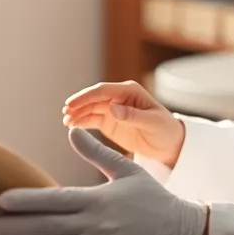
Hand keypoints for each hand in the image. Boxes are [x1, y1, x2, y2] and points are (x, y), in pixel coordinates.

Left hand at [0, 128, 207, 234]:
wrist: (184, 234)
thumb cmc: (154, 200)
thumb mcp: (128, 171)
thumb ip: (98, 152)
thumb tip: (73, 130)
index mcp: (97, 199)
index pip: (54, 199)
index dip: (26, 200)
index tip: (0, 200)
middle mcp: (94, 224)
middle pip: (45, 227)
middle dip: (12, 229)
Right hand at [62, 80, 184, 166]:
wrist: (168, 144)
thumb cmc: (165, 129)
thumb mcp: (152, 122)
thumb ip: (133, 115)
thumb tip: (113, 108)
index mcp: (130, 91)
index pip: (103, 90)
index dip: (86, 96)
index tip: (72, 104)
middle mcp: (119, 97)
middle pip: (93, 98)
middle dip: (78, 104)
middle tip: (65, 113)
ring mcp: (113, 109)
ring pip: (90, 109)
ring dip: (77, 114)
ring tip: (66, 121)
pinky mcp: (109, 122)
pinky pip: (92, 120)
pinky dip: (81, 122)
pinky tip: (72, 126)